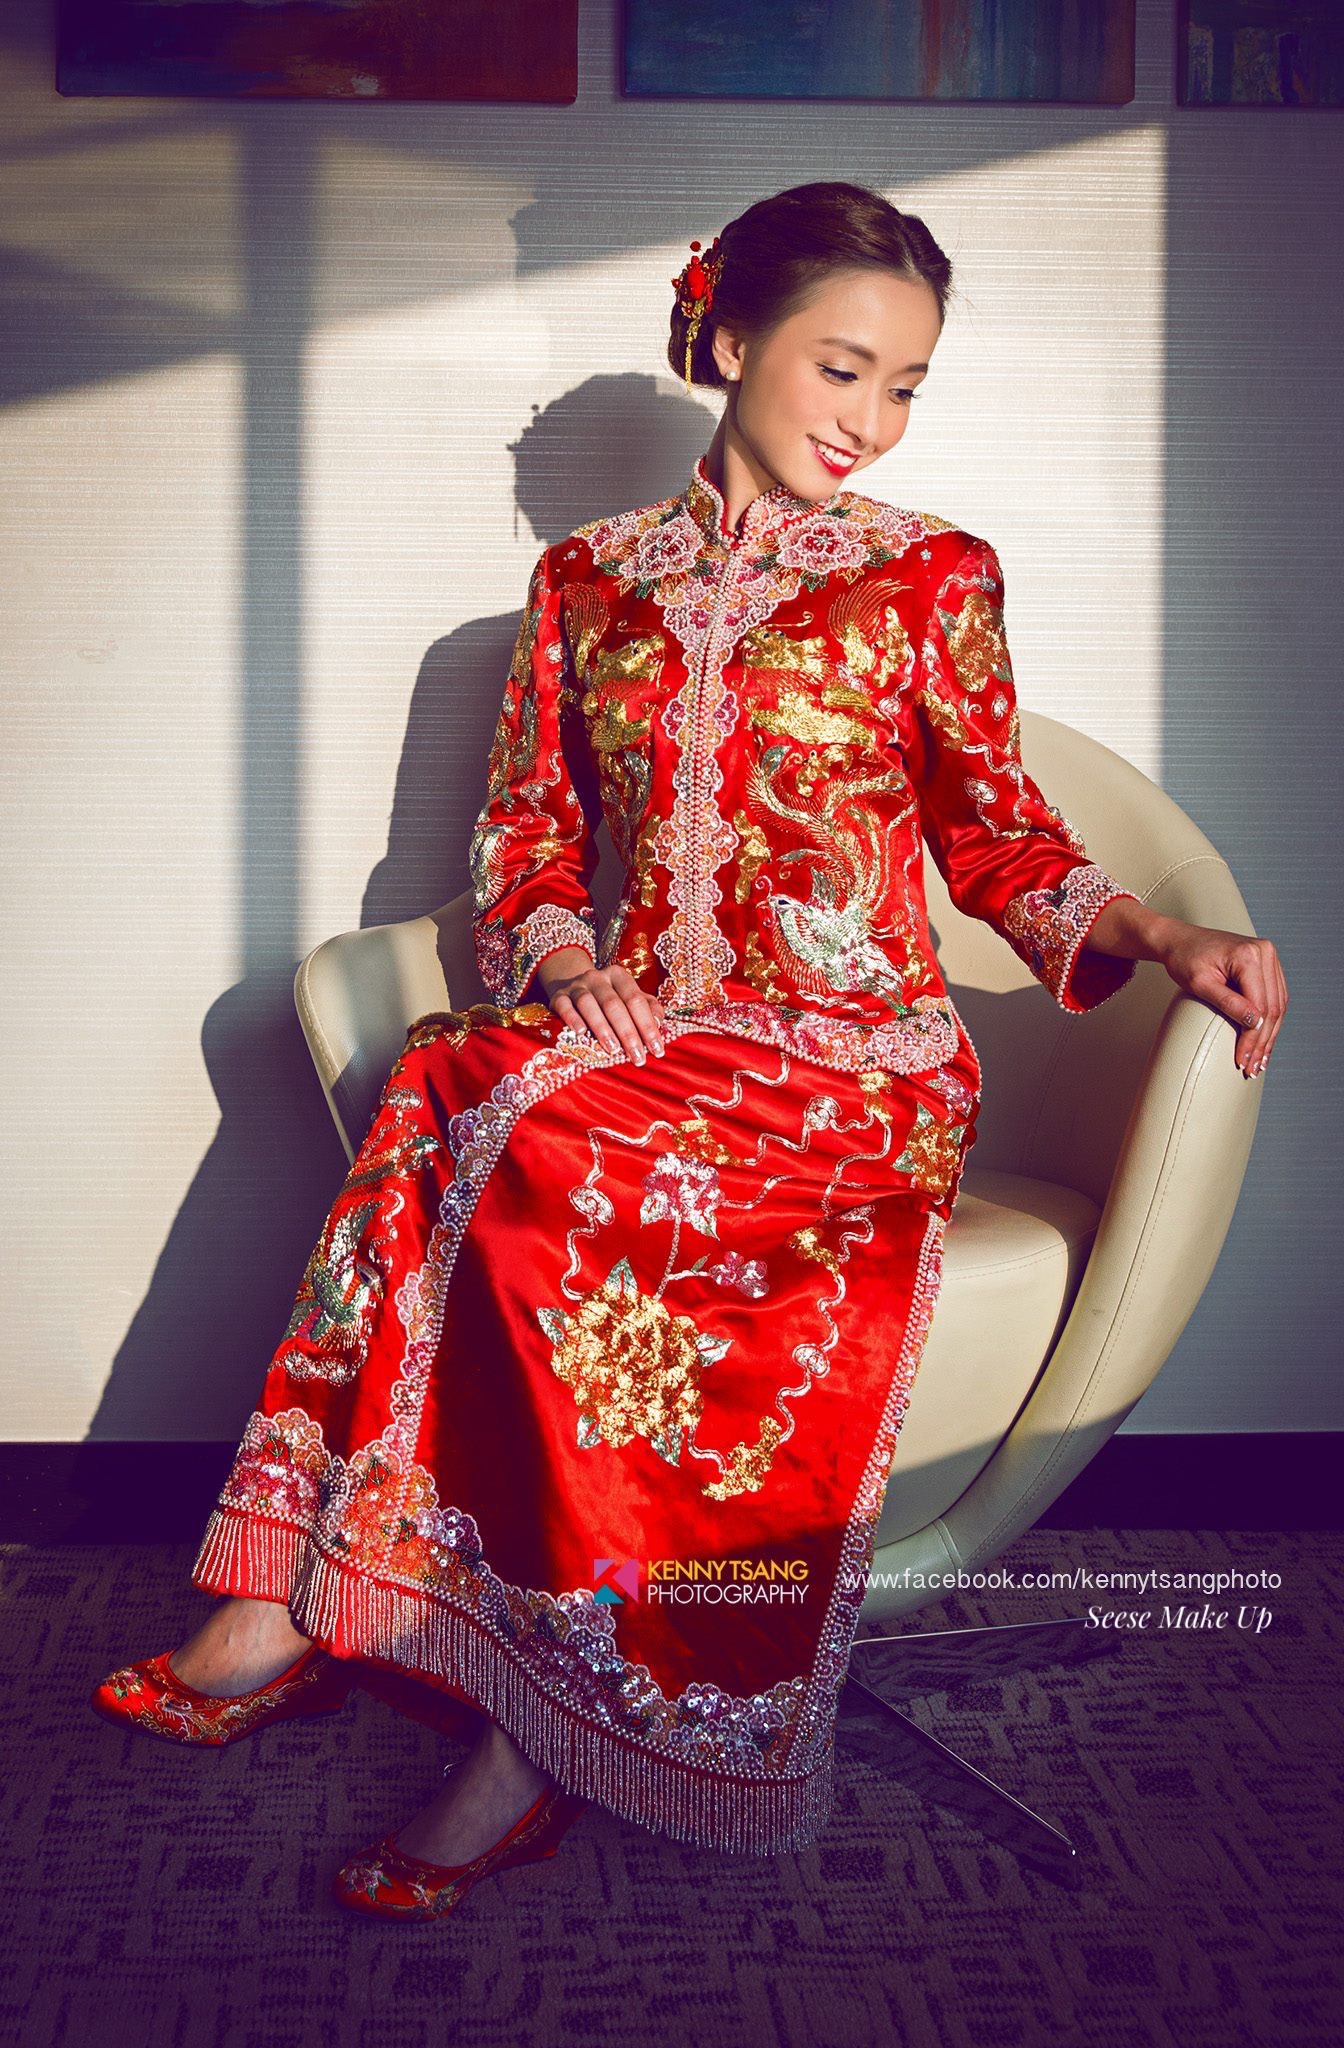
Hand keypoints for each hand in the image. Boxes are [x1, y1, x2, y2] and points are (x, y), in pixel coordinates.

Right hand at [537, 949, 666, 1062]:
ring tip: (613, 1049)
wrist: (570, 981)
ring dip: (602, 1027)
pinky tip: (581, 1034)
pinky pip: (564, 1006)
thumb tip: (658, 1023)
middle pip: (614, 1004)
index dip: (647, 1025)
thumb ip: (648, 1007)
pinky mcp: (558, 996)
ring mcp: (576, 986)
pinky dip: (573, 1019)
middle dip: (628, 1033)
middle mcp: (598, 978)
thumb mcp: (630, 997)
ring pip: (588, 1004)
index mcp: (619, 977)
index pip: (636, 1000)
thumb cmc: (608, 997)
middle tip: (637, 1057)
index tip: (656, 1050)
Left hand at [1154, 921, 1285, 1078]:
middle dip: (1262, 1041)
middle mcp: (1265, 952)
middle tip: (1252, 1067)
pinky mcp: (1266, 965)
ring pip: (1278, 1005)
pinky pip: (1274, 997)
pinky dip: (1269, 1021)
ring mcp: (1269, 957)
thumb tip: (1254, 1024)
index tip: (1243, 1060)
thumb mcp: (1200, 984)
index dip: (1252, 1037)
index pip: (1259, 1005)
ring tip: (1259, 1061)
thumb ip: (1228, 1002)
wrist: (1179, 940)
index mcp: (1249, 955)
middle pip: (1273, 1007)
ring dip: (1269, 1035)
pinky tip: (1263, 1040)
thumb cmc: (1184, 958)